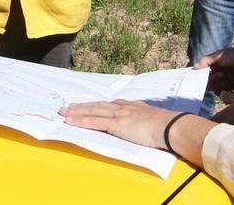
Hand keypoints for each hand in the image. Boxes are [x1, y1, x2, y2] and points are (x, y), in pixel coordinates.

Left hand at [59, 99, 174, 148]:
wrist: (169, 126)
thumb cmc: (165, 126)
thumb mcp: (151, 118)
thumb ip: (143, 119)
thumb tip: (141, 124)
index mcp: (130, 107)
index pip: (108, 105)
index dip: (95, 106)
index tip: (86, 105)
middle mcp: (122, 107)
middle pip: (97, 106)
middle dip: (81, 106)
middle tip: (67, 107)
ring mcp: (118, 115)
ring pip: (92, 111)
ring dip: (77, 112)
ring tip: (64, 112)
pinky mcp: (116, 124)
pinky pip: (94, 122)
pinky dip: (81, 121)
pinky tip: (71, 121)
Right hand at [193, 43, 233, 91]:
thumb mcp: (220, 55)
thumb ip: (207, 60)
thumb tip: (194, 67)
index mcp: (211, 64)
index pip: (200, 71)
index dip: (196, 74)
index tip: (192, 77)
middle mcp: (215, 73)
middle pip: (205, 80)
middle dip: (206, 79)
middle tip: (211, 74)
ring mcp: (222, 80)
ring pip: (211, 86)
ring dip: (214, 83)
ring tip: (221, 76)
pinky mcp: (229, 86)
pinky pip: (220, 92)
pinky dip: (220, 91)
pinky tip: (223, 84)